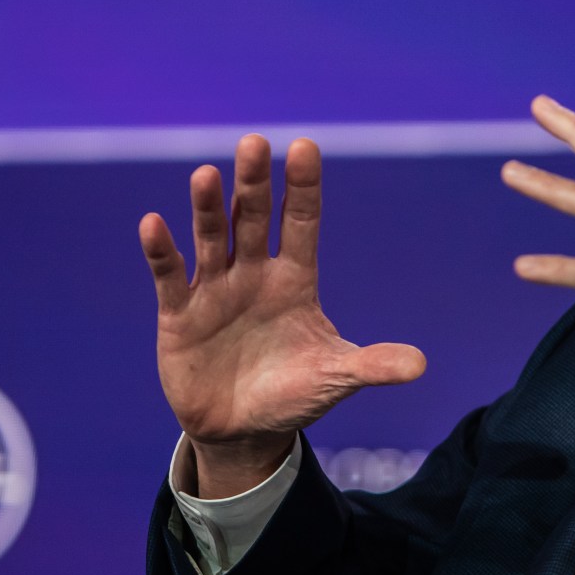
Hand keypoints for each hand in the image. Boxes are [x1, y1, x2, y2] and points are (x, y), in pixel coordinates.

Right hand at [140, 135, 425, 496]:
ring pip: (212, 238)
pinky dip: (161, 252)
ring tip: (206, 175)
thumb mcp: (335, 378)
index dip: (302, 187)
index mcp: (295, 280)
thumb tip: (421, 365)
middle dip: (254, 183)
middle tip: (254, 143)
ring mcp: (215, 291)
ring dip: (208, 209)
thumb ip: (372, 366)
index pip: (301, 222)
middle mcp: (254, 274)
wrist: (244, 431)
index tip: (305, 146)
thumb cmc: (294, 393)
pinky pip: (170, 277)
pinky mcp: (180, 315)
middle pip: (253, 219)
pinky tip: (154, 224)